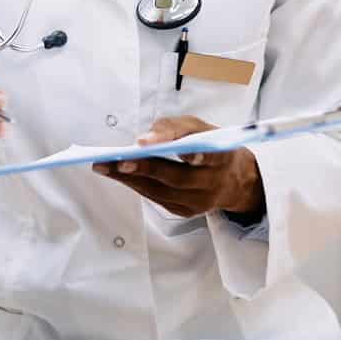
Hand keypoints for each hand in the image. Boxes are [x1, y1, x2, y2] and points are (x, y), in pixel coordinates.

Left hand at [92, 115, 264, 221]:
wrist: (235, 180)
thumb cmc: (211, 146)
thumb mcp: (200, 127)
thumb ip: (176, 128)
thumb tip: (145, 138)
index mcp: (222, 155)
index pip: (201, 152)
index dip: (174, 146)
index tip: (146, 142)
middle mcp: (213, 182)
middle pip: (176, 177)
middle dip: (143, 167)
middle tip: (116, 160)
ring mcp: (200, 201)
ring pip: (162, 191)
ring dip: (131, 178)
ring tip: (105, 166)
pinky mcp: (187, 212)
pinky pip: (157, 199)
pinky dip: (137, 185)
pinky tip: (118, 175)